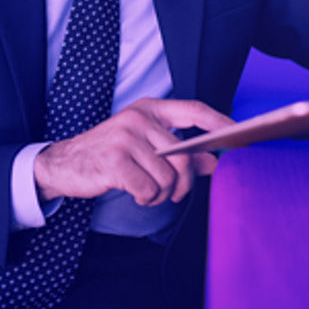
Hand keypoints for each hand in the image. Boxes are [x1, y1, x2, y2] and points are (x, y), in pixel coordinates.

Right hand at [33, 97, 232, 206]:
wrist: (66, 162)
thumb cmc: (110, 154)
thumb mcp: (145, 146)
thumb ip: (180, 152)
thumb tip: (215, 161)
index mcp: (148, 109)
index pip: (193, 110)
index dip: (220, 122)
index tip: (242, 133)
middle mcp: (137, 118)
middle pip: (184, 156)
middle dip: (184, 183)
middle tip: (173, 192)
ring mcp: (124, 137)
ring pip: (168, 177)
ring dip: (162, 195)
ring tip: (146, 191)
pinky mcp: (114, 160)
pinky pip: (150, 190)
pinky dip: (147, 200)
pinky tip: (135, 193)